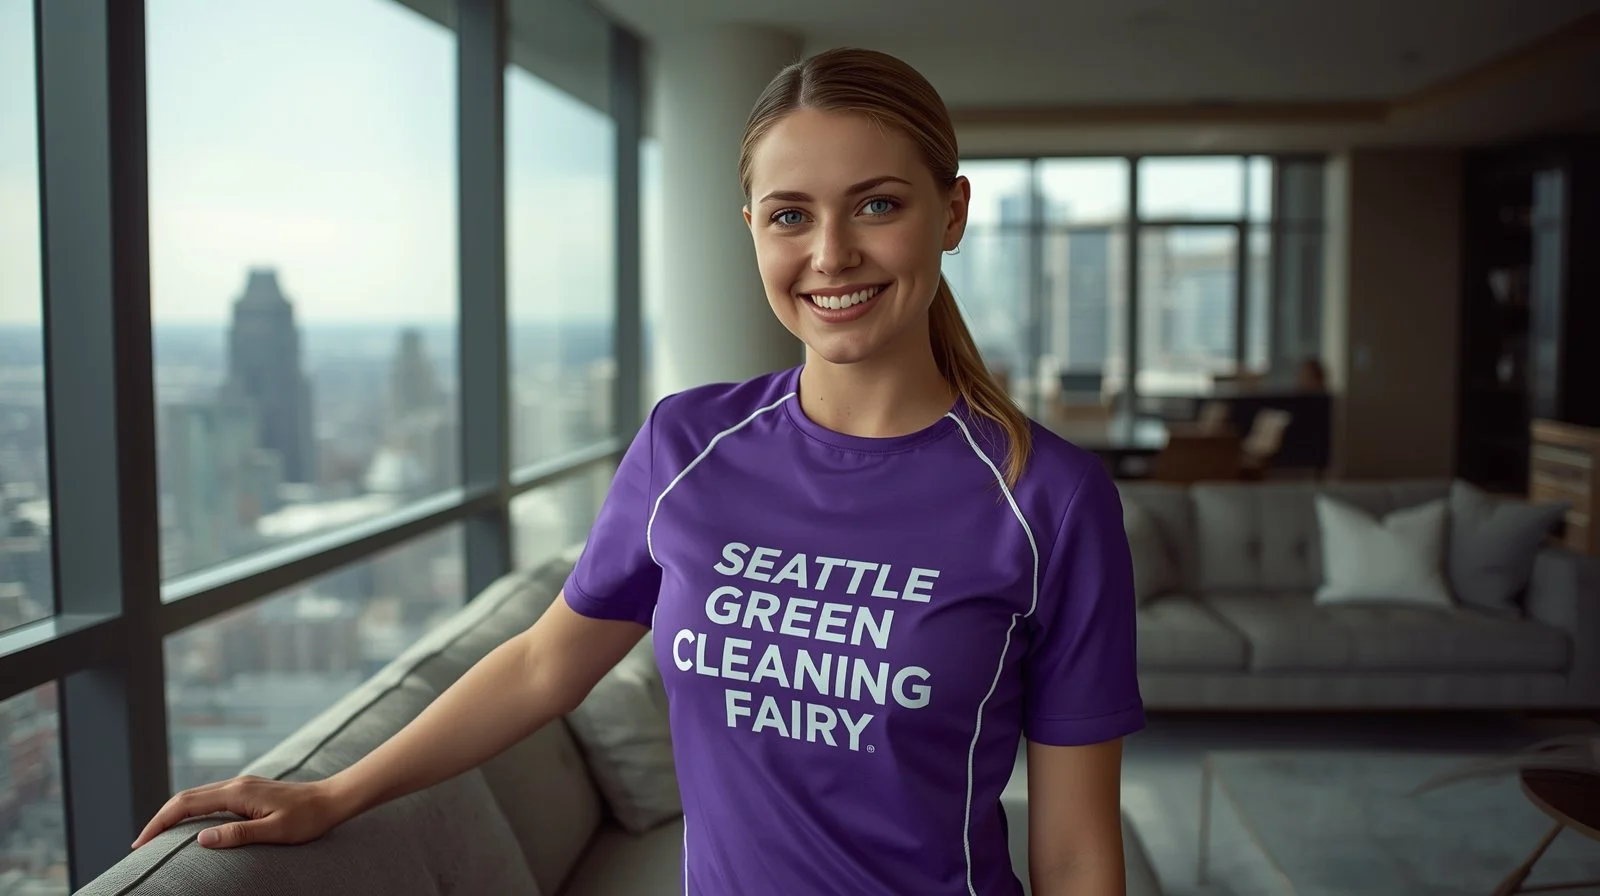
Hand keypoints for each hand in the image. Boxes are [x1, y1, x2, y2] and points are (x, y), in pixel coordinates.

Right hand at [131, 775, 347, 849]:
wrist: (332, 799)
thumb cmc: (308, 819)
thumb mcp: (274, 832)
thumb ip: (238, 835)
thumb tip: (199, 840)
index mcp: (238, 793)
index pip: (186, 804)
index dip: (160, 823)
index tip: (140, 843)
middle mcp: (236, 784)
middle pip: (186, 797)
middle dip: (160, 819)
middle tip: (140, 845)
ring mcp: (242, 785)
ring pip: (197, 796)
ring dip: (174, 814)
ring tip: (157, 837)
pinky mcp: (248, 790)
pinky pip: (211, 798)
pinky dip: (191, 810)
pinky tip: (189, 825)